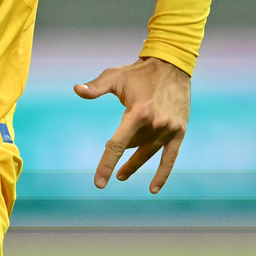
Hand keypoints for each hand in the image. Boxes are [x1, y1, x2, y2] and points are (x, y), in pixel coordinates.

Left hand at [73, 56, 189, 193]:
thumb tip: (76, 90)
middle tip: (111, 175)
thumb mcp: (115, 76)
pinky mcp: (179, 131)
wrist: (172, 66)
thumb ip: (95, 87)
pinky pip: (170, 158)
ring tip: (122, 174)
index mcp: (137, 113)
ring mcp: (168, 129)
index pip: (118, 145)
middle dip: (121, 159)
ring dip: (135, 165)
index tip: (99, 183)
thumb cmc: (139, 72)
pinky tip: (153, 188)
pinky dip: (163, 174)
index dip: (106, 164)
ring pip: (148, 153)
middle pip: (133, 148)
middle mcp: (155, 124)